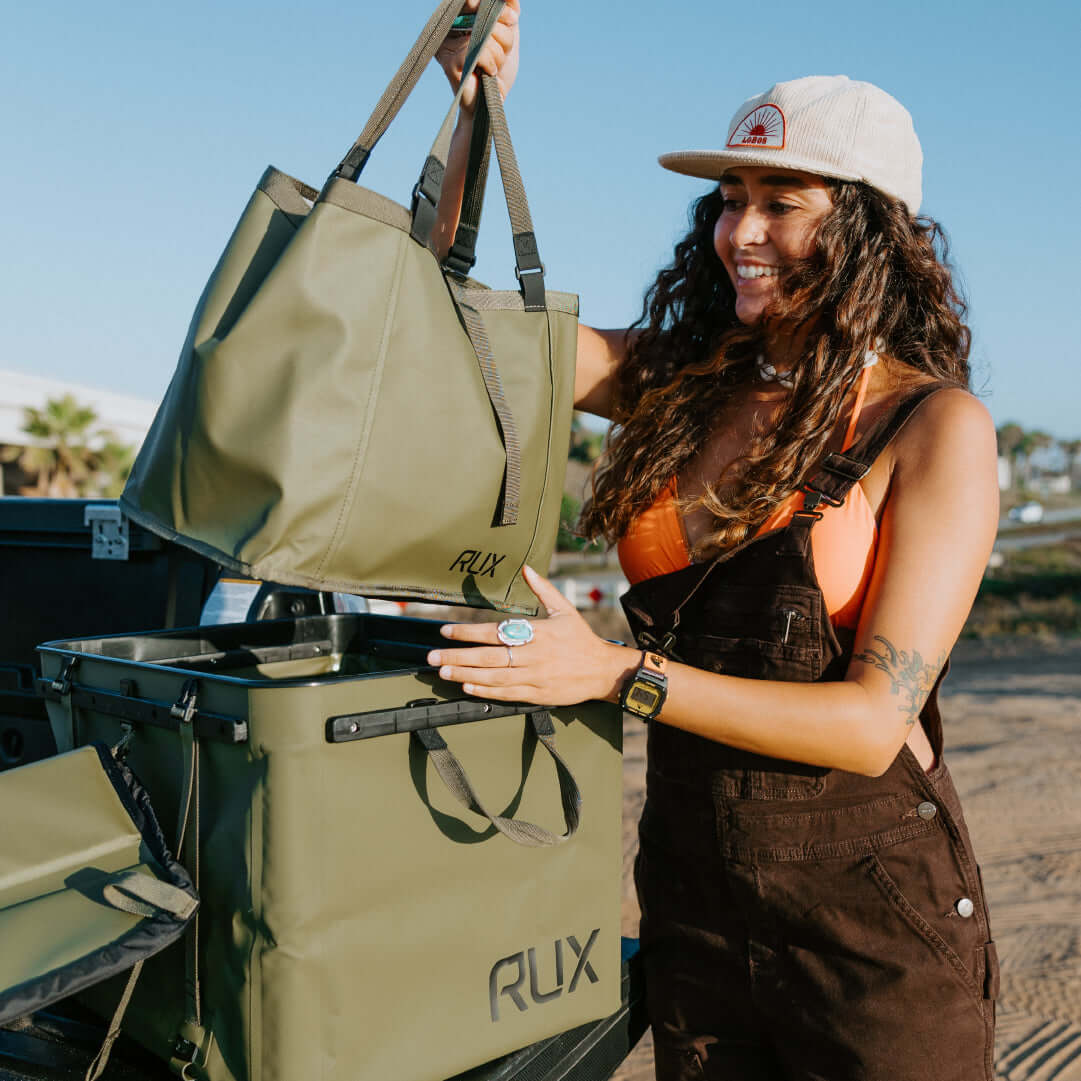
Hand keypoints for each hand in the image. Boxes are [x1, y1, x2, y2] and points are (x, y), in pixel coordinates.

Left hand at [427, 565, 638, 705]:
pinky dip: (485, 692)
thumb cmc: (581, 639)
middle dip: (458, 657)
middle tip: (433, 656)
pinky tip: (467, 687)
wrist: (603, 671)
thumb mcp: (565, 610)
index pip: (495, 632)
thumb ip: (543, 589)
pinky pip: (506, 694)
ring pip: (493, 678)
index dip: (468, 632)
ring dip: (466, 675)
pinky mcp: (537, 694)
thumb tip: (527, 568)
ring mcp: (534, 677)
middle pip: (488, 657)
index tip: (446, 631)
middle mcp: (532, 656)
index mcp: (536, 633)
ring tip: (444, 672)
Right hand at [434, 0, 520, 112]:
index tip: (513, 20)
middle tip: (502, 52)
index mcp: (462, 18)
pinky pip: (479, 51)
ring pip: (484, 33)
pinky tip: (487, 74)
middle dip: (503, 34)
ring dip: (499, 54)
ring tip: (492, 67)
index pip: (477, 0)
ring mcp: (447, 45)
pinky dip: (491, 64)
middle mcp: (451, 28)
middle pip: (484, 12)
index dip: (499, 9)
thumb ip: (508, 12)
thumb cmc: (497, 72)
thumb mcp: (507, 35)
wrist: (491, 104)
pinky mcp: (450, 63)